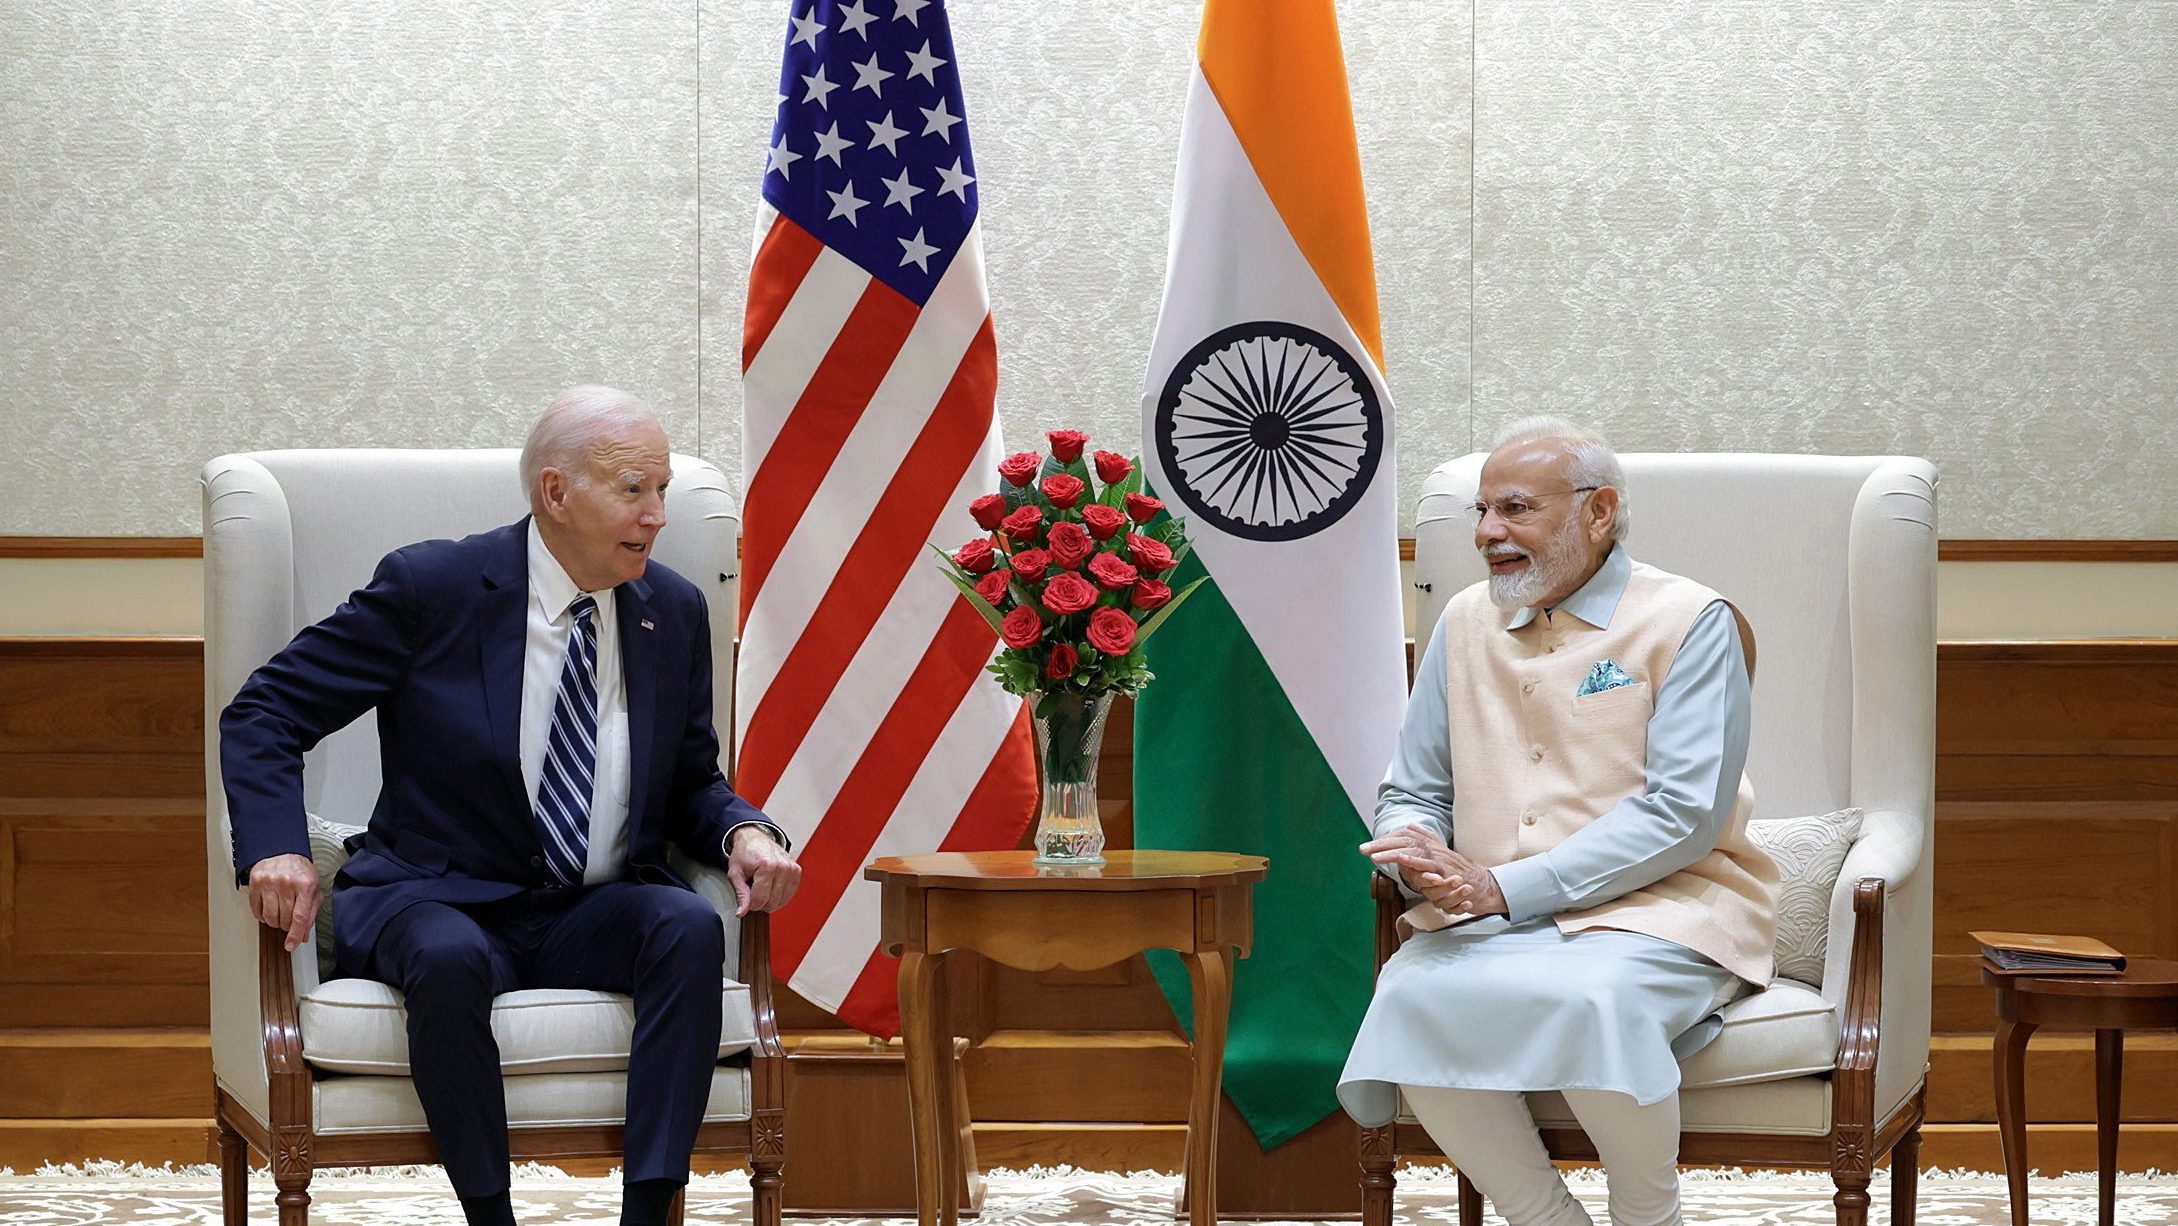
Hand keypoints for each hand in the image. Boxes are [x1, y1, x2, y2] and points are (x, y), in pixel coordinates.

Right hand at [248, 853, 320, 951]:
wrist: (282, 852)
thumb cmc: (300, 872)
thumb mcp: (314, 889)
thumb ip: (311, 913)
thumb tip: (304, 935)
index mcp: (305, 885)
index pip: (300, 917)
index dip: (295, 935)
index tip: (291, 945)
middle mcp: (287, 883)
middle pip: (284, 919)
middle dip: (287, 926)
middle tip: (289, 921)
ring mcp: (270, 882)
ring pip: (270, 917)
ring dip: (274, 922)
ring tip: (279, 915)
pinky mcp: (256, 883)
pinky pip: (256, 910)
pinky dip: (262, 916)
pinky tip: (268, 910)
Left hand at [727, 826, 800, 915]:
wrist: (756, 838)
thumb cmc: (745, 853)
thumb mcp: (735, 873)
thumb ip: (740, 894)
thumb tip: (741, 912)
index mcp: (767, 866)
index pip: (761, 900)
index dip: (751, 904)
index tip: (747, 897)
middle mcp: (783, 867)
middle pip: (772, 903)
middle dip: (760, 902)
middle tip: (753, 890)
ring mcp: (792, 870)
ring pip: (782, 901)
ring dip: (770, 900)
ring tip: (762, 886)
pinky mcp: (797, 872)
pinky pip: (789, 895)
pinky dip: (779, 896)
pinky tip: (771, 886)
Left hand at [1358, 828, 1507, 918]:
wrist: (1479, 882)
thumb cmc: (1456, 870)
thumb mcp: (1438, 852)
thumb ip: (1425, 838)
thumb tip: (1410, 825)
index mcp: (1428, 843)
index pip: (1402, 837)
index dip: (1384, 840)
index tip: (1367, 846)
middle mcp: (1431, 847)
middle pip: (1402, 841)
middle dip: (1381, 845)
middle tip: (1362, 849)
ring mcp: (1437, 856)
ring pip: (1411, 849)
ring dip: (1391, 852)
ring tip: (1373, 856)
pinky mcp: (1442, 868)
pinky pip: (1424, 862)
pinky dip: (1411, 860)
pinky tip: (1398, 860)